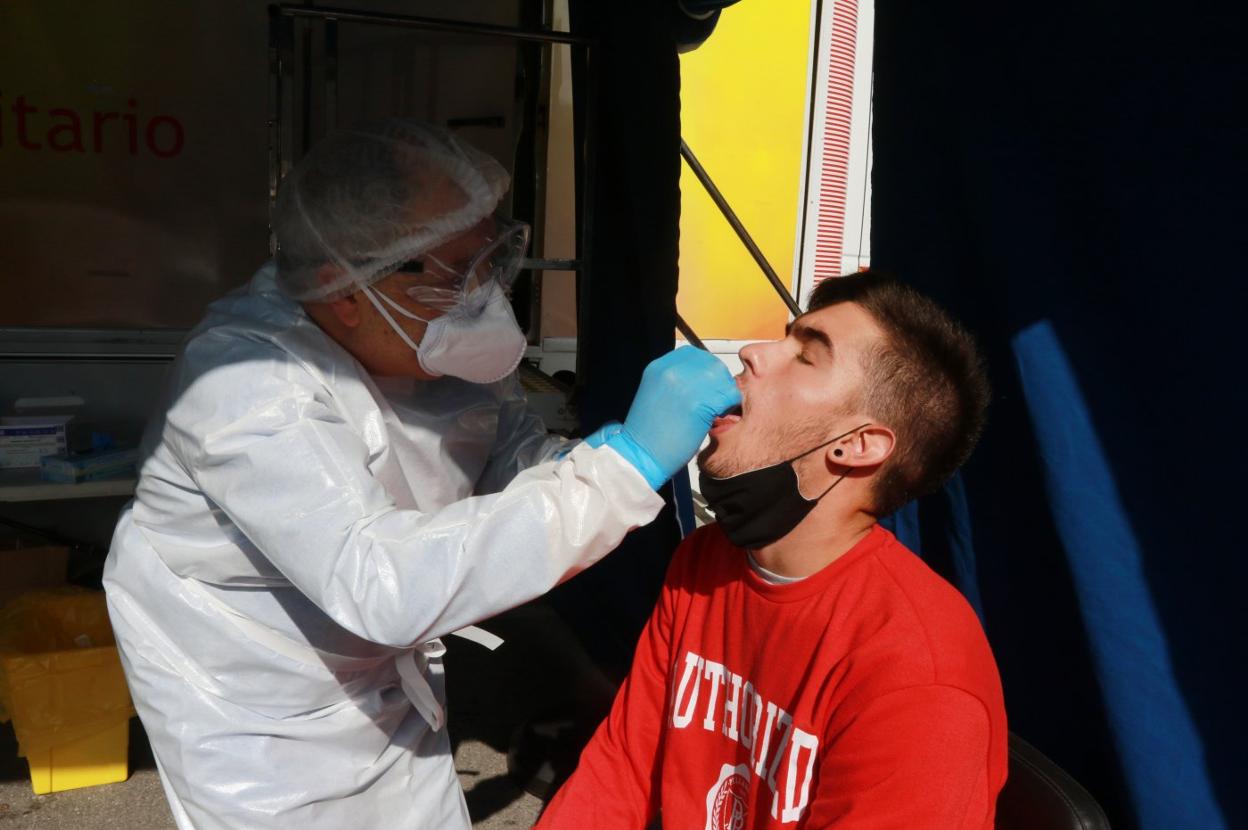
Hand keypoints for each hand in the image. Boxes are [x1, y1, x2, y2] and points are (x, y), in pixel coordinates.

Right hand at [589, 347, 740, 487]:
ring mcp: (684, 384)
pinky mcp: (698, 402)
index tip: (706, 388)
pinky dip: (727, 408)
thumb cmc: (650, 433)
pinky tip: (714, 419)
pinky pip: (728, 396)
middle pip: (712, 364)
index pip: (695, 355)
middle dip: (718, 383)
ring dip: (723, 395)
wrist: (640, 455)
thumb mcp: (657, 394)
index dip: (706, 371)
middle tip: (713, 402)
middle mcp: (670, 370)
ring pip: (723, 378)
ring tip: (712, 411)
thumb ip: (677, 381)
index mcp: (658, 367)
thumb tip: (704, 379)